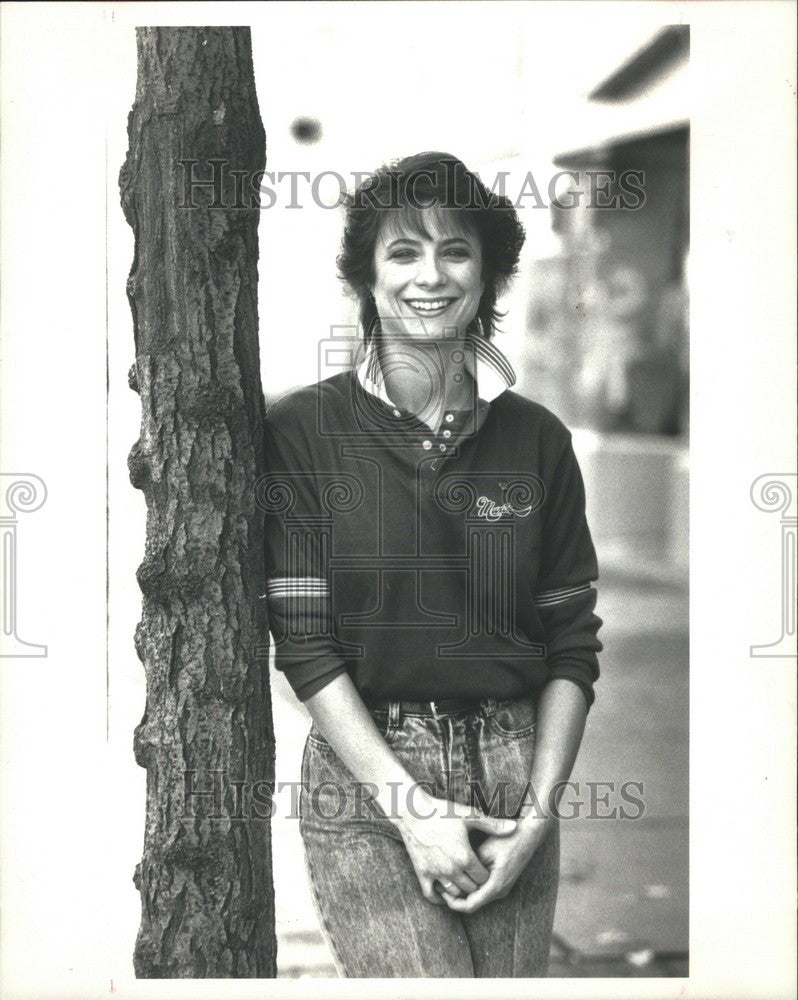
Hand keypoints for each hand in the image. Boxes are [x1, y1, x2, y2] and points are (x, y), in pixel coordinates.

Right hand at [397, 796, 516, 905]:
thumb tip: (514, 828)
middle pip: (470, 888)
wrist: (412, 811)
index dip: (486, 873)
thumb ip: (492, 824)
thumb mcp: (468, 815)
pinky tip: (444, 891)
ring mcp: (435, 873)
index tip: (485, 866)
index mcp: (464, 857)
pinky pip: (431, 895)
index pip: (483, 878)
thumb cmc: (441, 811)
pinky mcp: (422, 873)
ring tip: (463, 880)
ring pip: (453, 893)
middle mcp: (451, 870)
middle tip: (476, 874)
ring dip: (460, 890)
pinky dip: (439, 897)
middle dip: (475, 883)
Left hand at [439, 815, 553, 913]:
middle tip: (439, 887)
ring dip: (463, 893)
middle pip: (473, 904)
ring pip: (477, 898)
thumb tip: (454, 874)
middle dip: (455, 899)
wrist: (527, 836)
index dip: (453, 903)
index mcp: (495, 886)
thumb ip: (470, 866)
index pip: (470, 905)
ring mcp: (501, 887)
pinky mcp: (501, 881)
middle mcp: (500, 891)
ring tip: (446, 881)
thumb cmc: (506, 840)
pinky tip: (460, 876)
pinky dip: (470, 888)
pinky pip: (483, 891)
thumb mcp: (485, 851)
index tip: (440, 893)